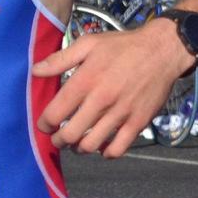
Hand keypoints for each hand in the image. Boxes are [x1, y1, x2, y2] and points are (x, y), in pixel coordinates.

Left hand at [33, 19, 190, 156]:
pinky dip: (105, 152)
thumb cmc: (123, 46)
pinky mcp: (138, 123)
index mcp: (86, 80)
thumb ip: (60, 59)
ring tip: (77, 143)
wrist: (162, 50)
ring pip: (91, 145)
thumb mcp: (89, 44)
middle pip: (70, 135)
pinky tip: (102, 145)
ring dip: (78, 148)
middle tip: (58, 138)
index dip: (44, 124)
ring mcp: (121, 114)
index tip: (44, 125)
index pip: (55, 113)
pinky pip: (117, 149)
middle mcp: (101, 100)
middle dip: (58, 140)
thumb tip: (34, 71)